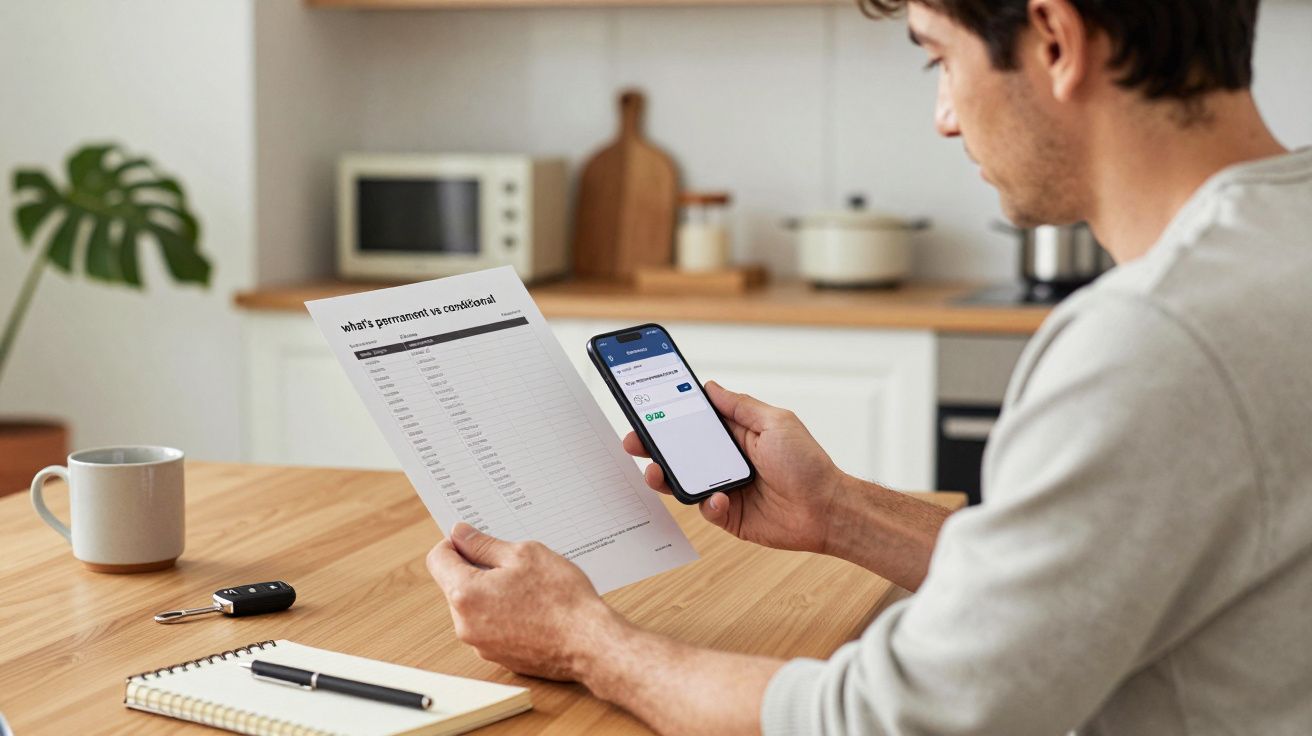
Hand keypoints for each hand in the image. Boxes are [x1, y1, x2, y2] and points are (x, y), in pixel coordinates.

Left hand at [426, 523, 624, 680]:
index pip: (438, 559)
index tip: (473, 539)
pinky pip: (490, 627)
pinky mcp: (499, 657)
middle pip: (454, 585)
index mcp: (465, 594)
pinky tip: (532, 609)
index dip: (454, 543)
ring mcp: (481, 645)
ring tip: (528, 588)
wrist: (590, 643)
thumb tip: (460, 535)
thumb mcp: (523, 555)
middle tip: (512, 564)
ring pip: (474, 607)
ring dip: (491, 593)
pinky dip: (503, 615)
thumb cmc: (561, 598)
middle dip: (476, 570)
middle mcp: (465, 624)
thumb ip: (484, 545)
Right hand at [623, 381, 843, 553]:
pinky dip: (708, 504)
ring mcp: (726, 488)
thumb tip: (710, 387)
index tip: (646, 407)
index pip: (695, 421)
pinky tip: (720, 499)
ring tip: (655, 472)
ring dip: (666, 477)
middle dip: (654, 446)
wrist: (826, 510)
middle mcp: (727, 460)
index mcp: (737, 434)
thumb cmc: (807, 463)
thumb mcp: (775, 422)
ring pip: (685, 481)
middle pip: (681, 451)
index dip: (670, 415)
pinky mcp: (729, 515)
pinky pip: (706, 509)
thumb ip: (740, 406)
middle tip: (634, 441)